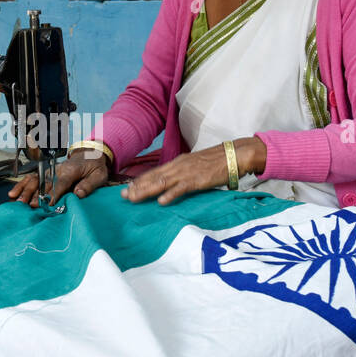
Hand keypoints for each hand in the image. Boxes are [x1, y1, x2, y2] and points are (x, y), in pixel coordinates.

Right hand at [8, 149, 110, 205]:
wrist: (90, 154)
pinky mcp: (46, 173)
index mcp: (71, 170)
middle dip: (36, 194)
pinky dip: (22, 185)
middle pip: (44, 183)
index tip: (48, 203)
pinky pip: (32, 178)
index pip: (61, 182)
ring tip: (17, 201)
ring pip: (35, 180)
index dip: (54, 193)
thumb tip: (78, 194)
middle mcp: (58, 169)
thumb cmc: (95, 167)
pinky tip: (13, 193)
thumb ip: (89, 185)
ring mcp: (50, 171)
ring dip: (26, 190)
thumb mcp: (99, 175)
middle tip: (29, 205)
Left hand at [122, 137, 265, 204]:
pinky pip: (181, 188)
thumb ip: (182, 174)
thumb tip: (171, 184)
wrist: (232, 155)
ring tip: (134, 198)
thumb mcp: (194, 166)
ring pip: (162, 183)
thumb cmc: (215, 162)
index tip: (127, 187)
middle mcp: (178, 166)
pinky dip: (170, 194)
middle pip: (154, 178)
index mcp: (177, 163)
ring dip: (147, 191)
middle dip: (137, 187)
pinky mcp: (197, 180)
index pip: (154, 172)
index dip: (140, 180)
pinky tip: (161, 201)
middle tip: (123, 195)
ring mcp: (187, 173)